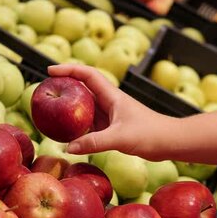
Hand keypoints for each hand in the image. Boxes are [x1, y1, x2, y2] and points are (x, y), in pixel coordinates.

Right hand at [47, 64, 174, 158]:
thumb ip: (94, 143)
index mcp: (112, 96)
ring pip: (85, 106)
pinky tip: (67, 135)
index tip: (50, 70)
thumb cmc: (151, 135)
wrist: (171, 142)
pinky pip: (89, 123)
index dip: (68, 69)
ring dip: (69, 107)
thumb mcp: (120, 138)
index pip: (87, 74)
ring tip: (51, 110)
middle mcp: (109, 102)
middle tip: (45, 90)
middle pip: (82, 88)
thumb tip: (69, 148)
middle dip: (64, 85)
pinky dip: (77, 125)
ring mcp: (111, 114)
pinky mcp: (112, 127)